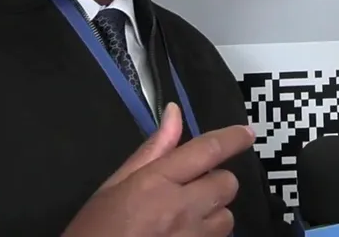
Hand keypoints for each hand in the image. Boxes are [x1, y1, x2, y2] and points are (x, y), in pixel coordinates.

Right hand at [61, 103, 254, 236]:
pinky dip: (205, 236)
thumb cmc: (92, 232)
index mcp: (156, 183)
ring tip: (185, 219)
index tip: (246, 134)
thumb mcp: (112, 187)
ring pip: (226, 218)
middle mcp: (180, 209)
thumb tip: (175, 114)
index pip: (207, 151)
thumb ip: (150, 151)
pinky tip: (182, 236)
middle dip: (215, 181)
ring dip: (213, 214)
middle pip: (226, 184)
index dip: (232, 139)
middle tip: (192, 189)